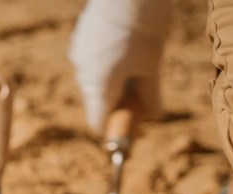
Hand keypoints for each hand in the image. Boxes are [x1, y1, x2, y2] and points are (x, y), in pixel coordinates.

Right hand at [68, 0, 171, 131]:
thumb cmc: (144, 28)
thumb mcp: (151, 66)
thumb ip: (150, 96)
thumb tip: (154, 116)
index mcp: (98, 85)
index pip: (97, 122)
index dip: (115, 127)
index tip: (133, 122)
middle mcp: (82, 72)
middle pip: (97, 100)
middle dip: (119, 101)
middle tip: (144, 90)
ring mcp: (79, 52)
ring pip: (95, 79)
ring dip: (114, 80)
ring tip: (139, 59)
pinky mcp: (81, 36)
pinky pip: (93, 60)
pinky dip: (109, 61)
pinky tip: (127, 43)